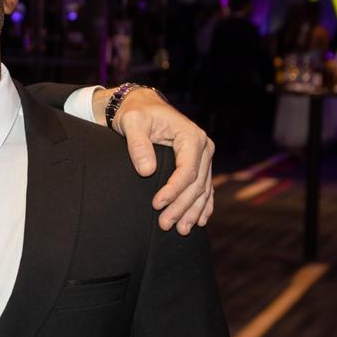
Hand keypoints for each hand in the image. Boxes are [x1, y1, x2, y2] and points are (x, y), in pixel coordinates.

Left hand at [93, 86, 214, 234]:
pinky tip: (198, 221)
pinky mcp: (199, 163)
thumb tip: (146, 171)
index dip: (173, 190)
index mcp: (191, 136)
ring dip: (192, 211)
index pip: (187, 170)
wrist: (143, 106)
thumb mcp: (132, 123)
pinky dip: (202, 205)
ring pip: (202, 189)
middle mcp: (203, 146)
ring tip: (180, 230)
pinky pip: (205, 188)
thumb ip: (138, 145)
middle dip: (181, 207)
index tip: (156, 204)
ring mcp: (204, 156)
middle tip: (165, 224)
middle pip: (196, 184)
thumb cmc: (136, 113)